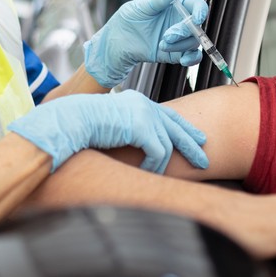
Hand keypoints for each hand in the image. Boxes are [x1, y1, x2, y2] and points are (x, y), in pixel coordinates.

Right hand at [8, 90, 208, 173]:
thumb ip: (127, 131)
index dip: (183, 128)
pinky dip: (155, 164)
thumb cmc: (83, 124)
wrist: (71, 120)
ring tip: (163, 174)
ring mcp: (144, 115)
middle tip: (204, 157)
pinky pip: (158, 151)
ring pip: (169, 143)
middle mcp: (144, 105)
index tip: (196, 138)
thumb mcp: (112, 125)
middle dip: (192, 144)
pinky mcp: (141, 128)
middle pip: (177, 126)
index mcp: (138, 102)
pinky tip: (149, 171)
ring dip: (164, 162)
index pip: (168, 114)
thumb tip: (135, 145)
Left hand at [83, 0, 209, 86]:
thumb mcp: (141, 7)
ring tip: (161, 44)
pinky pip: (191, 57)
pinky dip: (192, 59)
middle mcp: (179, 21)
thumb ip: (159, 0)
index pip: (196, 6)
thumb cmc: (128, 19)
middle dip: (185, 31)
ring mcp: (178, 38)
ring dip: (181, 45)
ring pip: (193, 42)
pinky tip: (185, 60)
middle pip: (196, 26)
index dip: (200, 11)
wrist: (117, 42)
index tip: (197, 18)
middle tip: (167, 36)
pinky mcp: (175, 54)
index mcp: (175, 5)